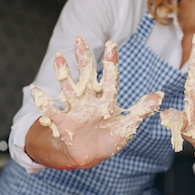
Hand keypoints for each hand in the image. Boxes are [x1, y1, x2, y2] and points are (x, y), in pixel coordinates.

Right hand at [31, 36, 163, 167]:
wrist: (92, 155)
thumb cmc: (112, 138)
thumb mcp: (129, 125)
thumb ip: (142, 110)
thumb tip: (160, 95)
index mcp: (107, 100)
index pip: (110, 77)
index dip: (110, 61)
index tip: (111, 44)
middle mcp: (90, 100)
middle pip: (86, 76)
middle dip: (83, 59)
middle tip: (80, 39)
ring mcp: (76, 109)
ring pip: (68, 88)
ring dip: (63, 73)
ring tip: (58, 57)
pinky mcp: (64, 122)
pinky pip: (51, 110)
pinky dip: (43, 101)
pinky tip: (34, 89)